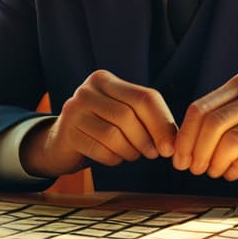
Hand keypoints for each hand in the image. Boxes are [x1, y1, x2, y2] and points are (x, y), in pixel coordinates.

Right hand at [20, 70, 178, 178]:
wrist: (62, 141)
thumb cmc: (103, 126)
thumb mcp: (124, 114)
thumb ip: (149, 120)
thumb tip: (174, 143)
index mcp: (105, 80)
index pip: (143, 98)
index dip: (161, 124)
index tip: (170, 147)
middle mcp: (87, 90)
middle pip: (128, 115)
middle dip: (146, 139)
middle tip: (153, 154)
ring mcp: (74, 110)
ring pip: (113, 134)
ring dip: (130, 151)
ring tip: (133, 154)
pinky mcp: (68, 133)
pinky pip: (100, 150)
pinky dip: (114, 158)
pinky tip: (114, 157)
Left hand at [173, 72, 237, 180]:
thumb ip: (217, 119)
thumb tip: (180, 147)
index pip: (200, 109)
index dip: (185, 137)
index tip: (179, 158)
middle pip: (212, 124)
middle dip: (196, 152)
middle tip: (193, 170)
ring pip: (230, 141)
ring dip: (215, 163)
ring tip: (213, 172)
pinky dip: (235, 169)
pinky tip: (232, 174)